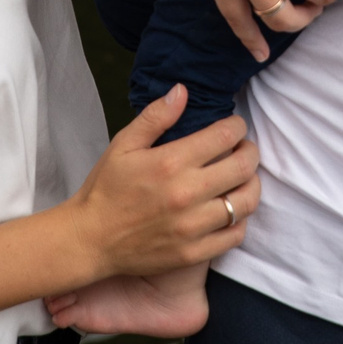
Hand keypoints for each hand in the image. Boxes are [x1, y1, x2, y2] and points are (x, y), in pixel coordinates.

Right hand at [67, 87, 259, 277]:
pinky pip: (235, 235)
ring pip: (246, 202)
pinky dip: (240, 219)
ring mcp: (192, 227)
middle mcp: (186, 194)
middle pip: (243, 167)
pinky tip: (231, 209)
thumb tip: (182, 91)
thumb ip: (155, 116)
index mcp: (170, 162)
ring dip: (252, 184)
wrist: (90, 239)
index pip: (224, 136)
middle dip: (250, 151)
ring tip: (244, 178)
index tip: (235, 126)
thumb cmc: (106, 188)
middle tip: (245, 149)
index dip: (237, 127)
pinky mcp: (193, 252)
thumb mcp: (123, 144)